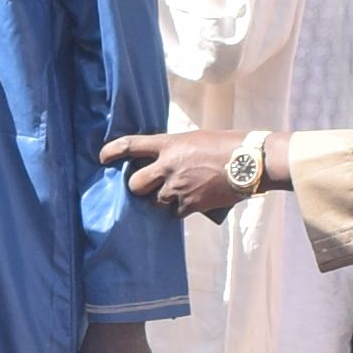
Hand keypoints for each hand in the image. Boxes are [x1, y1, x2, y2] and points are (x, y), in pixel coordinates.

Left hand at [106, 126, 251, 217]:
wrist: (250, 162)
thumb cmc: (227, 145)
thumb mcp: (196, 139)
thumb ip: (175, 150)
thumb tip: (165, 162)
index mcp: (169, 144)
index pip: (131, 145)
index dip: (112, 151)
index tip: (102, 158)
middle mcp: (168, 166)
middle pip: (135, 184)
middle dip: (138, 187)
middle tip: (147, 186)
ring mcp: (177, 187)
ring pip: (154, 202)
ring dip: (161, 200)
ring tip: (178, 193)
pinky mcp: (190, 205)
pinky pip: (173, 213)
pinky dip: (178, 210)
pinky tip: (191, 202)